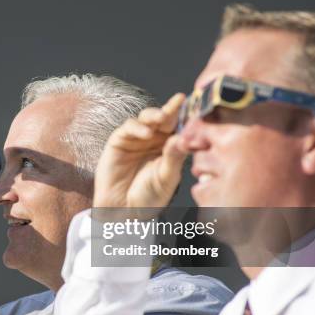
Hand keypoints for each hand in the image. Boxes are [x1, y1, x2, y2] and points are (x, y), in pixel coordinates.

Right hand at [93, 93, 187, 208]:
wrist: (123, 210)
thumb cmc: (148, 197)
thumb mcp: (167, 178)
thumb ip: (173, 158)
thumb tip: (181, 138)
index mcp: (170, 147)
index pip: (179, 126)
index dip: (186, 114)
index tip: (194, 104)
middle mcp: (154, 139)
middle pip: (163, 117)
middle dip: (171, 109)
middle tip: (178, 105)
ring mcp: (136, 138)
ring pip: (146, 117)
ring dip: (155, 114)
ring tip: (162, 118)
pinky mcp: (119, 140)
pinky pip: (129, 127)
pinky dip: (138, 127)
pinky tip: (146, 133)